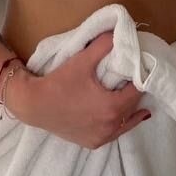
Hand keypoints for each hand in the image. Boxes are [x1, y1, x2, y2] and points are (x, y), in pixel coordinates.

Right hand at [5, 30, 151, 146]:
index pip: (136, 92)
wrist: (35, 105)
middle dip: (136, 96)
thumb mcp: (82, 60)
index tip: (140, 71)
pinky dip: (118, 125)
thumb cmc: (59, 82)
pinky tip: (120, 119)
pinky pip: (112, 135)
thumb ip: (103, 45)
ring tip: (140, 104)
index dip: (140, 80)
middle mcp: (110, 126)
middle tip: (138, 83)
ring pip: (125, 125)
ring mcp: (101, 138)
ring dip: (131, 113)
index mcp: (112, 107)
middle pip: (132, 109)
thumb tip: (119, 32)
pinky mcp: (91, 143)